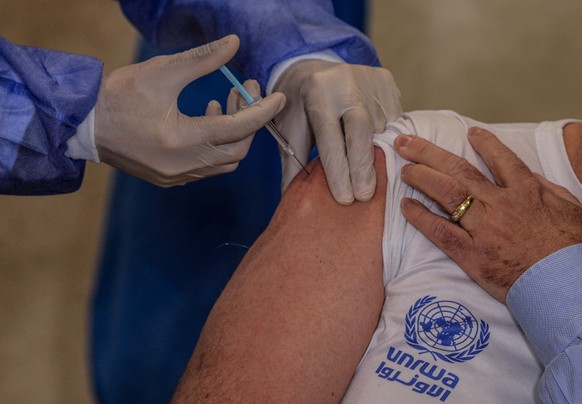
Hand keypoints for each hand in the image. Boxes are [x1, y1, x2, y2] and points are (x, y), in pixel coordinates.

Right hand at [94, 35, 285, 185]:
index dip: (262, 111)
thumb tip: (234, 44)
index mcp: (182, 139)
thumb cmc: (118, 96)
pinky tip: (205, 119)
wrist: (83, 126)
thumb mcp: (161, 72)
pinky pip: (207, 167)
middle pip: (237, 150)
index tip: (279, 96)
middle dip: (248, 120)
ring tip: (221, 101)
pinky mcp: (170, 179)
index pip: (238, 128)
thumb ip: (202, 59)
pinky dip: (216, 145)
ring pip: (224, 161)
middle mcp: (183, 165)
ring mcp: (176, 176)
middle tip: (243, 91)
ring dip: (232, 134)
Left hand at [273, 60, 401, 204]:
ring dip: (378, 155)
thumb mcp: (289, 131)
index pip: (330, 138)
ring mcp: (369, 78)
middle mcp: (345, 82)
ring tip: (373, 177)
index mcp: (316, 93)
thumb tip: (292, 201)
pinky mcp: (386, 80)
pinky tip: (380, 150)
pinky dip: (388, 138)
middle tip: (365, 196)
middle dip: (363, 166)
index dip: (338, 171)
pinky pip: (393, 117)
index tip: (346, 199)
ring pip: (381, 127)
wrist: (311, 66)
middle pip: (361, 130)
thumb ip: (292, 163)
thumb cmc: (298, 105)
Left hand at [395, 127, 581, 301]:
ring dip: (420, 178)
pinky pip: (439, 230)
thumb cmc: (571, 250)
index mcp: (525, 191)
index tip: (469, 133)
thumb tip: (530, 177)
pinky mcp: (470, 253)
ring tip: (404, 170)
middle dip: (429, 153)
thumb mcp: (569, 210)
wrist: (565, 285)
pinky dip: (420, 216)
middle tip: (407, 144)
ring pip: (445, 193)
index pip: (500, 159)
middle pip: (458, 170)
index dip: (484, 143)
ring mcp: (482, 227)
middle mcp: (499, 203)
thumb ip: (547, 190)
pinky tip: (405, 206)